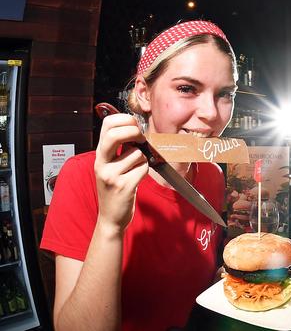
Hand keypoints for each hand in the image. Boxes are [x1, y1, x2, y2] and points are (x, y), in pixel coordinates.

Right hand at [94, 114, 148, 231]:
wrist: (111, 217)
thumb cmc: (115, 189)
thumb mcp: (111, 165)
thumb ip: (119, 148)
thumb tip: (136, 129)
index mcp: (99, 154)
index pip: (107, 125)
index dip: (124, 119)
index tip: (135, 125)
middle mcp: (102, 163)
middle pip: (114, 135)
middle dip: (133, 132)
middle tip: (141, 139)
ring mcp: (111, 175)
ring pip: (137, 153)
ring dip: (143, 159)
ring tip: (135, 170)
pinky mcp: (123, 186)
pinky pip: (143, 168)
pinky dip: (145, 171)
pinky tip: (137, 179)